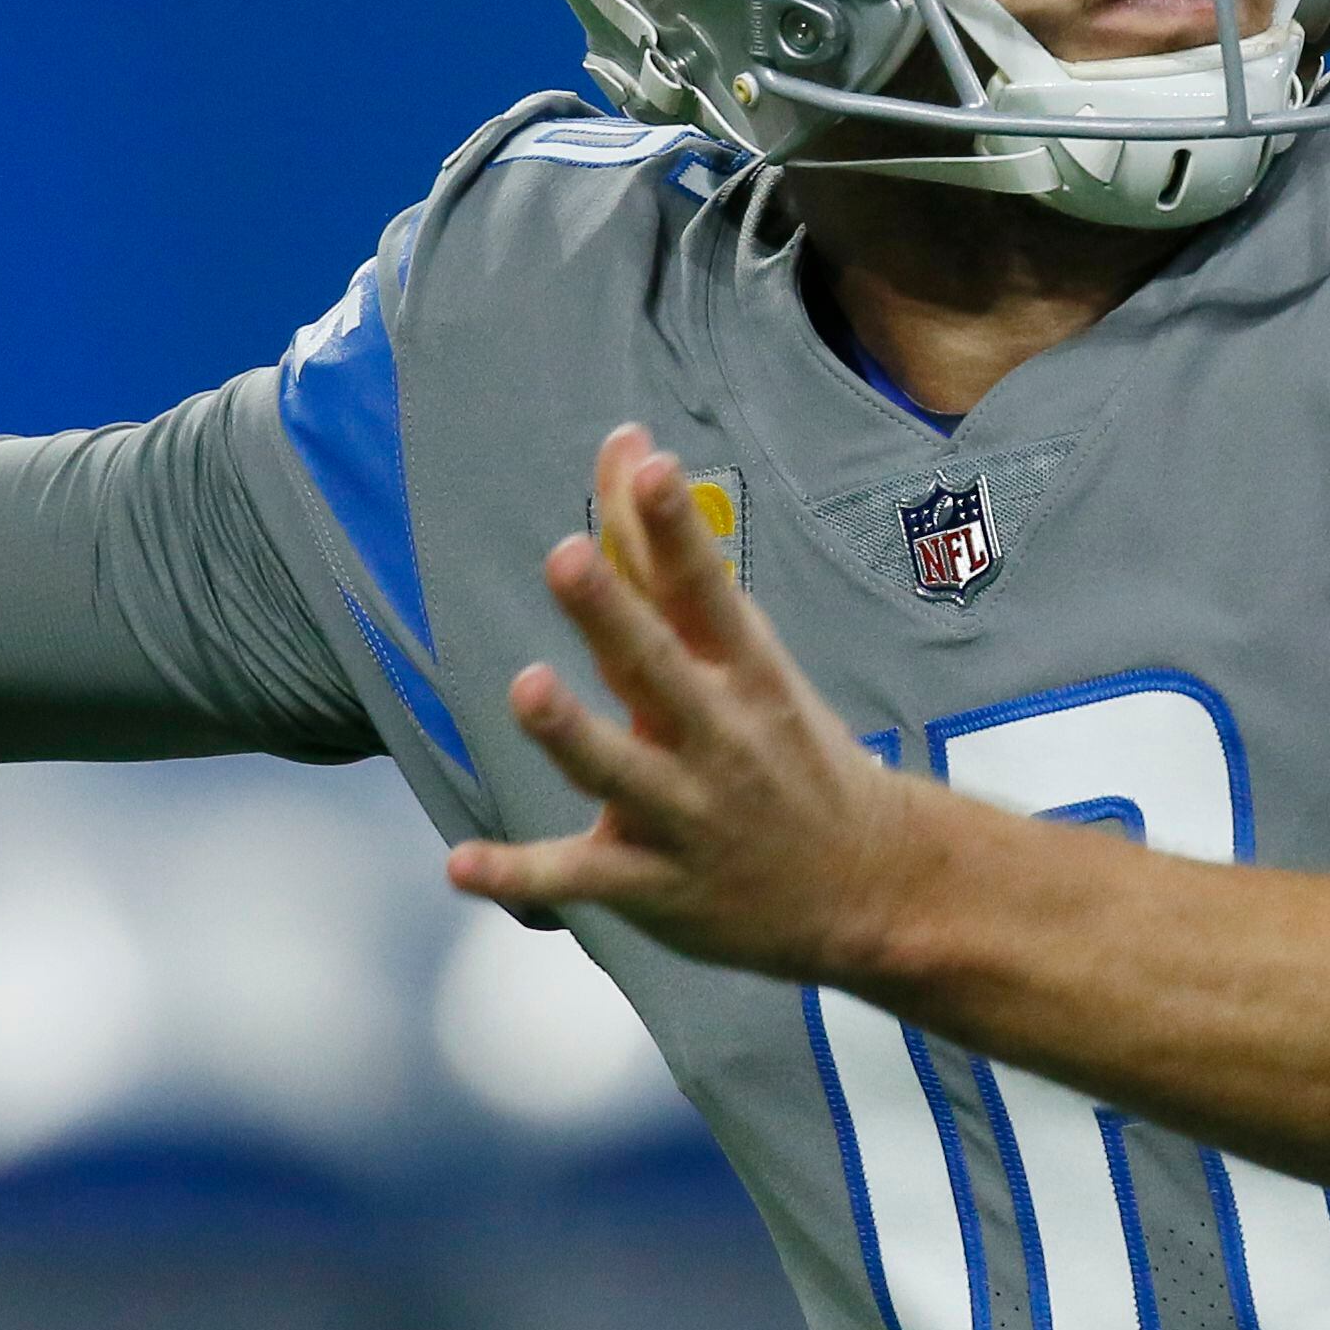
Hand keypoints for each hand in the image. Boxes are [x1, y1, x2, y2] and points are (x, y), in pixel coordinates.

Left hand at [445, 426, 943, 986]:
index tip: (651, 464)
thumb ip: (667, 556)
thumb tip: (627, 444)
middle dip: (611, 614)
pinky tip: (461, 866)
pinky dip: (520, 876)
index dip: (676, 528)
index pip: (705, 589)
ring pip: (619, 771)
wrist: (868, 884)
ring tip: (529, 689)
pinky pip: (579, 879)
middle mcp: (718, 737)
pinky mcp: (652, 883)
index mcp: (744, 672)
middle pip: (655, 667)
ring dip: (573, 732)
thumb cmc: (785, 745)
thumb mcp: (744, 654)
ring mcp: (685, 813)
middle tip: (566, 556)